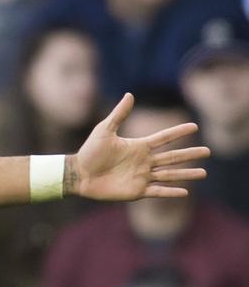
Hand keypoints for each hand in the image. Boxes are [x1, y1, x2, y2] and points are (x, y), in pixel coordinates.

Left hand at [70, 93, 208, 200]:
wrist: (79, 174)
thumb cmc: (90, 151)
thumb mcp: (104, 130)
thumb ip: (119, 114)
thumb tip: (129, 94)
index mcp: (139, 146)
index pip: (163, 138)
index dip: (178, 132)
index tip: (194, 126)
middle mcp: (144, 161)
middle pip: (172, 157)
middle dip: (190, 154)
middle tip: (208, 151)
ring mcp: (141, 176)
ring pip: (169, 174)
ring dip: (186, 174)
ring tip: (203, 173)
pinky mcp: (136, 191)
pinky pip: (157, 191)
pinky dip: (170, 191)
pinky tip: (184, 191)